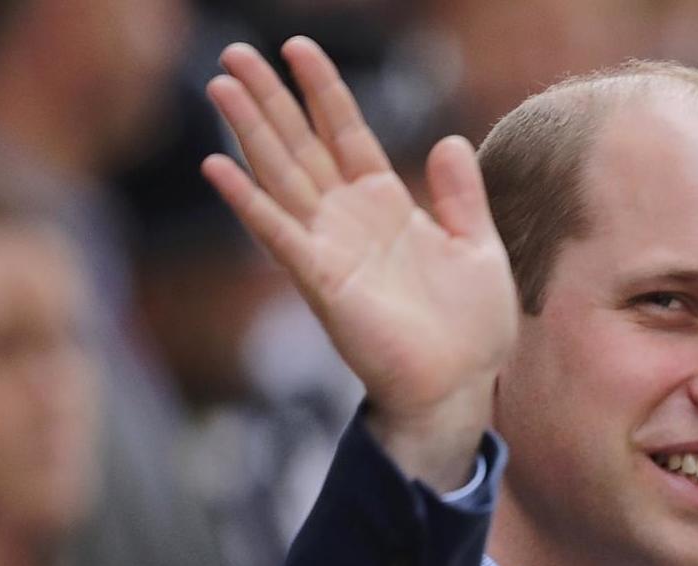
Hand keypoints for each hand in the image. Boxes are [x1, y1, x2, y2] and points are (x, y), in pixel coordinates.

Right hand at [201, 38, 517, 487]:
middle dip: (271, 98)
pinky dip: (249, 203)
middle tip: (235, 51)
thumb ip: (461, 196)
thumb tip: (450, 140)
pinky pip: (279, 235)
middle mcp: (349, 219)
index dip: (324, 91)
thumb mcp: (479, 248)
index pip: (347, 133)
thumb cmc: (472, 327)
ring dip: (250, 132)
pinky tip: (219, 168)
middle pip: (302, 144)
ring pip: (282, 176)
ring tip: (220, 85)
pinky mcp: (322, 282)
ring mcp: (330, 248)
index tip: (299, 48)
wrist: (464, 386)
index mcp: (387, 204)